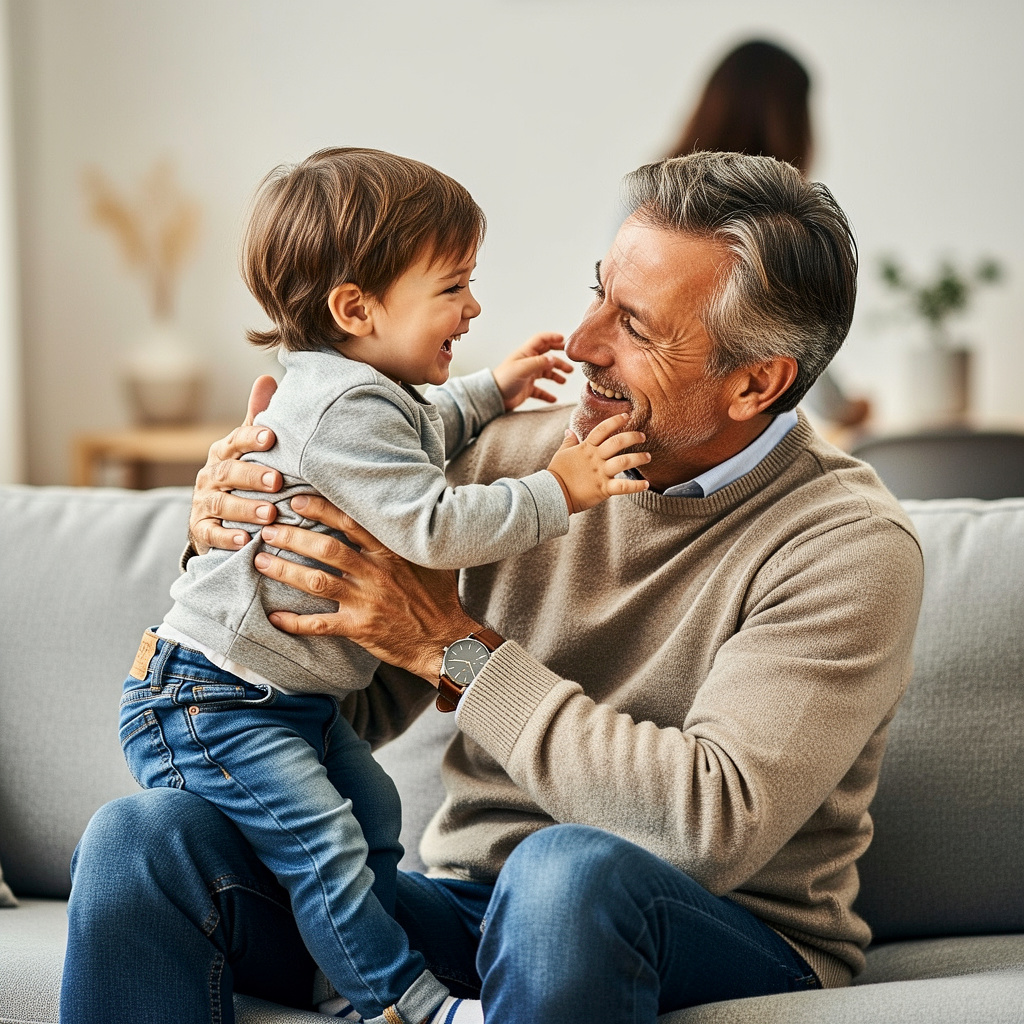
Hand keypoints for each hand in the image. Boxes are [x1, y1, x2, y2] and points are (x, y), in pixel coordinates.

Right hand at [189, 375, 282, 553]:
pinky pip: (210, 534)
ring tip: (269, 514)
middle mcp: (210, 476)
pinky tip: (245, 541)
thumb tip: (267, 378)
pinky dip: (227, 538)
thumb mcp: (247, 448)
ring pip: (221, 504)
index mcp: (224, 452)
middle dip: (252, 476)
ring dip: (245, 509)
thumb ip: (257, 418)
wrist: (214, 517)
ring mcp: (203, 503)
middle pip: (228, 473)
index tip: (272, 437)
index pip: (236, 441)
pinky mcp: (201, 530)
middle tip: (277, 481)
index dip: (252, 438)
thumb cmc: (241, 477)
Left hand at [253, 495, 479, 681]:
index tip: (296, 501)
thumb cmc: (437, 597)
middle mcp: (375, 572)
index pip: (350, 521)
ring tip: (261, 561)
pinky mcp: (359, 627)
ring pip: (315, 581)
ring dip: (284, 570)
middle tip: (268, 529)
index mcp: (391, 551)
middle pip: (325, 548)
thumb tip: (400, 508)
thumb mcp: (429, 558)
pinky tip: (274, 617)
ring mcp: (365, 600)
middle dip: (292, 536)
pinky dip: (294, 622)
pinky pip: (319, 624)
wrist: (445, 639)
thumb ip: (407, 537)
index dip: (320, 508)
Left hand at [491, 332, 573, 410]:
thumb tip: (554, 359)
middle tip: (571, 363)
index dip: (553, 338)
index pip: (541, 340)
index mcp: (526, 353)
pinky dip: (548, 394)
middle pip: (547, 356)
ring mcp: (528, 376)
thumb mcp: (523, 368)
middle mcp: (528, 363)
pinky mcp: (527, 388)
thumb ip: (539, 362)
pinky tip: (554, 399)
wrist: (493, 397)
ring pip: (546, 373)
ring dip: (556, 375)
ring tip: (564, 380)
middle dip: (559, 359)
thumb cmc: (504, 380)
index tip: (565, 341)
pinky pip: (540, 390)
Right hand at [547, 413, 649, 513]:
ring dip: (638, 458)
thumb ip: (568, 441)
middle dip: (632, 437)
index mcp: (586, 448)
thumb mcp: (562, 453)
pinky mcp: (603, 489)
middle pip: (617, 442)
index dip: (614, 421)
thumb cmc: (557, 474)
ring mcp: (600, 473)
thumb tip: (569, 430)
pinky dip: (636, 486)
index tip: (626, 416)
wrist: (553, 493)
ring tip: (648, 456)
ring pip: (624, 461)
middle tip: (642, 436)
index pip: (602, 430)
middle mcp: (595, 458)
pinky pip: (623, 487)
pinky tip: (646, 484)